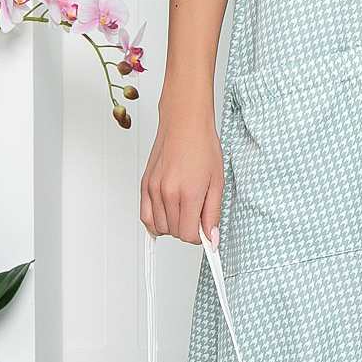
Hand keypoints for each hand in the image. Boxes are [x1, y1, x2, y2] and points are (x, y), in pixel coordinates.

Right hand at [140, 93, 221, 244]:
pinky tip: (168, 214)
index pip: (188, 235)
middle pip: (174, 232)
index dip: (199, 237)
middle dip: (187, 229)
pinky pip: (145, 216)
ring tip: (184, 210)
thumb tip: (212, 238)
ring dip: (172, 225)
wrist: (184, 124)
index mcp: (188, 193)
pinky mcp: (145, 185)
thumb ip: (213, 214)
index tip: (205, 231)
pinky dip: (156, 221)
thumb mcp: (217, 182)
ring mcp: (153, 189)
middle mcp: (167, 193)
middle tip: (197, 214)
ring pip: (159, 227)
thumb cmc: (202, 146)